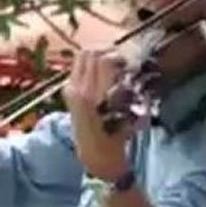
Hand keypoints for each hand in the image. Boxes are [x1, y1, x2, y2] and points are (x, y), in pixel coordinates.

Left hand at [62, 49, 131, 180]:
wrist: (95, 156)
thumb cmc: (117, 139)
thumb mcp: (130, 114)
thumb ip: (130, 90)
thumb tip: (135, 68)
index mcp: (93, 96)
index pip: (104, 59)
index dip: (120, 55)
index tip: (131, 63)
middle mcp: (78, 89)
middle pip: (90, 52)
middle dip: (109, 50)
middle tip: (123, 60)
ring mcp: (70, 89)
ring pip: (82, 56)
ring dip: (100, 55)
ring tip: (114, 64)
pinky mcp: (68, 91)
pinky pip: (79, 66)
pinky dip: (92, 63)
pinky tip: (104, 74)